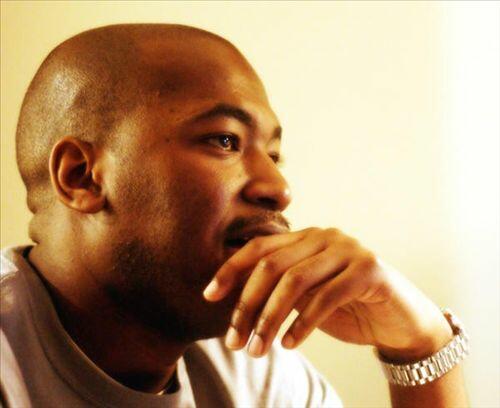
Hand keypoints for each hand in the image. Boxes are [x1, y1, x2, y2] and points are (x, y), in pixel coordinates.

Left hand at [203, 227, 452, 361]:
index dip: (230, 270)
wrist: (398, 321)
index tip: (209, 296)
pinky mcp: (368, 269)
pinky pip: (325, 297)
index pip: (259, 248)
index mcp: (305, 238)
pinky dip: (302, 323)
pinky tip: (290, 345)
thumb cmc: (346, 308)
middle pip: (271, 266)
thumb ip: (277, 292)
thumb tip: (234, 305)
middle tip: (234, 341)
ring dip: (270, 320)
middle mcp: (324, 236)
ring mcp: (347, 249)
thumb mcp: (304, 299)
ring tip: (257, 349)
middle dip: (247, 306)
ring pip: (294, 281)